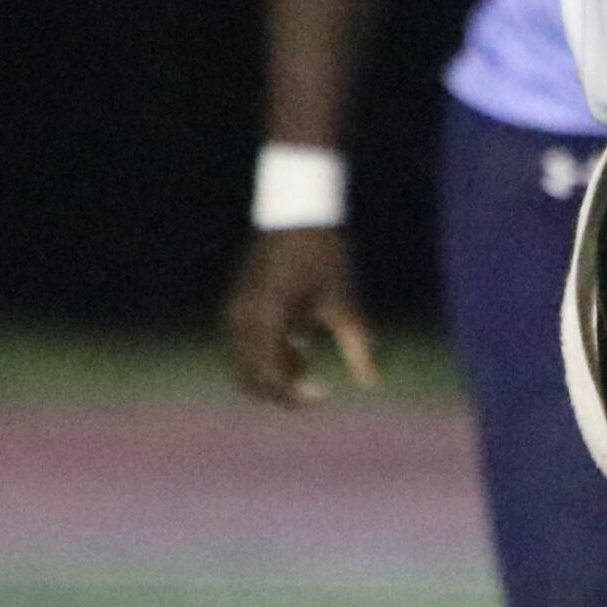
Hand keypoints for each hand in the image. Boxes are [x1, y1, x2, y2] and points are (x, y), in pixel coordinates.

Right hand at [223, 227, 378, 404]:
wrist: (296, 211)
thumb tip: (372, 381)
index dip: (295, 395)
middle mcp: (242, 319)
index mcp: (267, 319)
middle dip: (281, 390)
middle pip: (250, 378)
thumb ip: (356, 344)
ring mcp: (234, 311)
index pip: (271, 376)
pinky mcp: (235, 304)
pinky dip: (266, 353)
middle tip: (314, 389)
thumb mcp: (343, 300)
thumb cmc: (324, 254)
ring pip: (244, 364)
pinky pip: (244, 344)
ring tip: (308, 357)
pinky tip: (298, 341)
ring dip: (272, 372)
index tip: (324, 393)